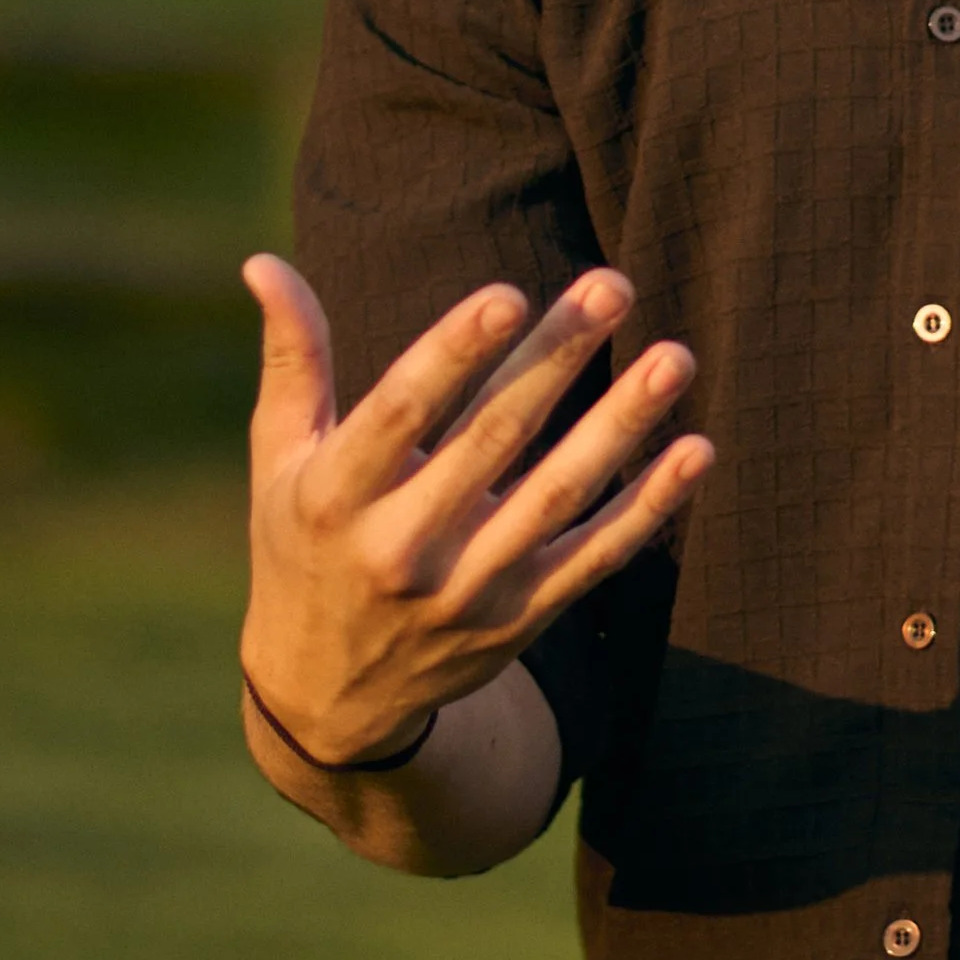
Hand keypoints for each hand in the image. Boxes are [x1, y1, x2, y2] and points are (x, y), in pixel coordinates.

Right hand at [239, 254, 711, 763]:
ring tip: (675, 356)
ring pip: (558, 497)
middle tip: (612, 285)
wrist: (327, 697)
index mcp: (336, 496)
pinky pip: (595, 557)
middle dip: (556, 358)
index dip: (454, 354)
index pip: (400, 413)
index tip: (509, 295)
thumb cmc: (303, 547)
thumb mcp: (279, 462)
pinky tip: (696, 450)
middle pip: (493, 439)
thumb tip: (263, 261)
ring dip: (621, 425)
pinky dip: (649, 507)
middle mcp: (402, 548)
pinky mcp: (520, 619)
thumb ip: (292, 362)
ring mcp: (468, 589)